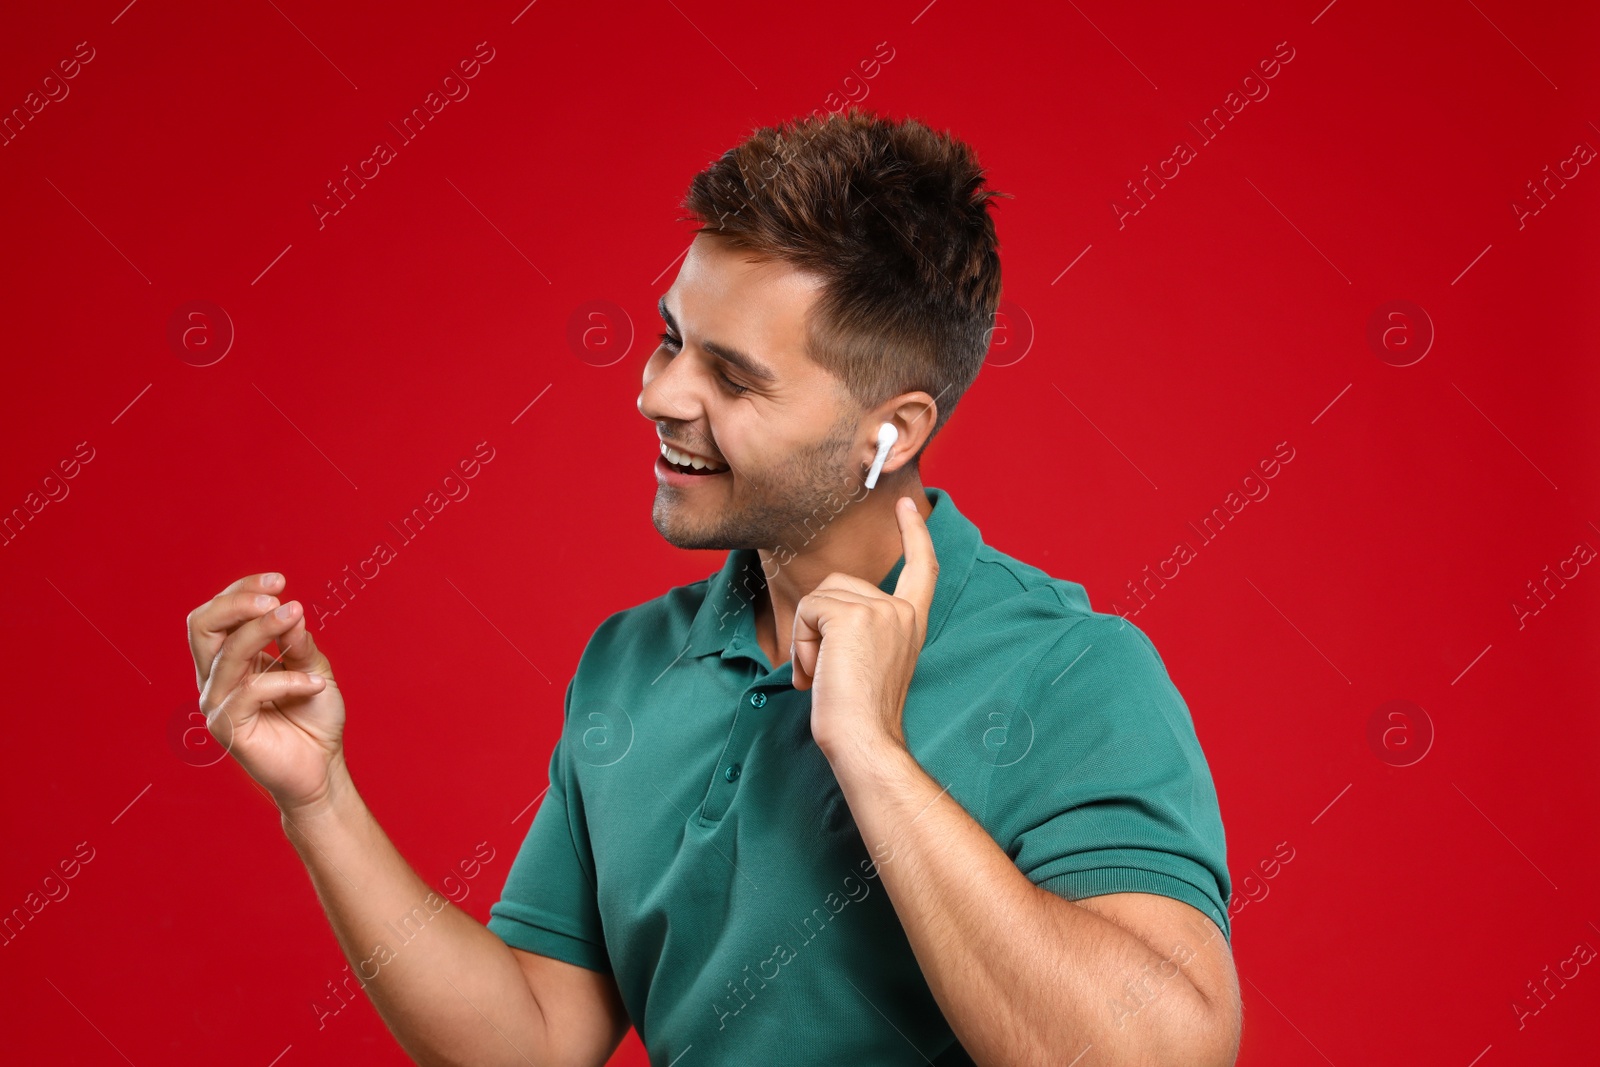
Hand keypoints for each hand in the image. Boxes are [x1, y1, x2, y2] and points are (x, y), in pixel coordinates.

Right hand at [186, 572, 346, 814]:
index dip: (241, 590)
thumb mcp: (314, 669)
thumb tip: (290, 610)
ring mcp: (217, 703)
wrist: (321, 766)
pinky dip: (288, 681)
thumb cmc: (314, 717)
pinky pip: (251, 691)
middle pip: (201, 626)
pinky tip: (316, 685)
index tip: (280, 580)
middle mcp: (215, 678)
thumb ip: (298, 642)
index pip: (216, 614)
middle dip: (237, 602)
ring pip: (227, 654)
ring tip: (296, 616)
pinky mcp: (228, 728)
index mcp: (229, 659)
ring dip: (263, 629)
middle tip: (277, 595)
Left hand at [791, 496, 937, 765]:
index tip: (904, 506)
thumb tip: (822, 617)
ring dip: (806, 638)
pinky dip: (801, 641)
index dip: (914, 535)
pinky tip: (815, 673)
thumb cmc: (859, 717)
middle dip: (816, 625)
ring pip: (818, 598)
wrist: (864, 741)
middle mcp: (900, 611)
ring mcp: (879, 610)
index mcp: (911, 622)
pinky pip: (807, 609)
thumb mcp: (869, 661)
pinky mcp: (851, 616)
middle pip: (837, 585)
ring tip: (820, 676)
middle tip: (822, 672)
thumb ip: (860, 630)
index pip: (920, 568)